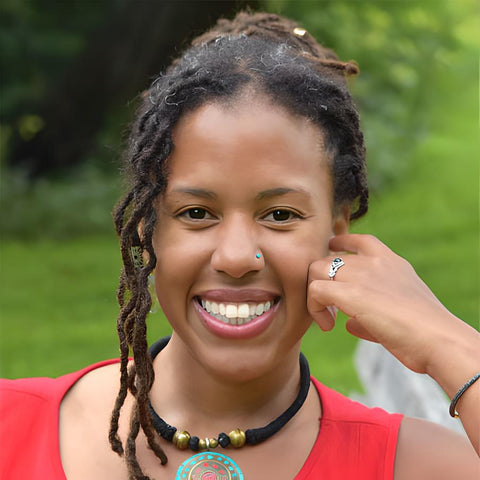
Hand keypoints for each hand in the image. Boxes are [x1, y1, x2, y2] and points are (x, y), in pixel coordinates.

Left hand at [307, 234, 463, 373]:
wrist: (438, 339)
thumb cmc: (423, 332)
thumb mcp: (399, 312)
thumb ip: (370, 313)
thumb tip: (349, 323)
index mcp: (391, 262)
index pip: (361, 240)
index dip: (342, 242)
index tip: (332, 247)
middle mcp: (374, 262)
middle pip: (328, 259)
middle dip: (322, 281)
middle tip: (331, 310)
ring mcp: (361, 274)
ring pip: (316, 270)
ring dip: (315, 295)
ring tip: (328, 320)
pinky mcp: (351, 293)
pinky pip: (316, 290)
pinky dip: (315, 309)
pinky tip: (328, 326)